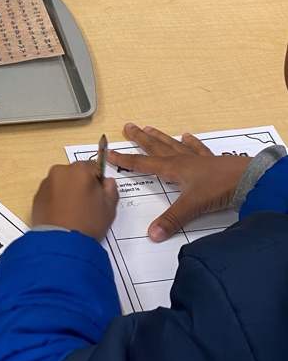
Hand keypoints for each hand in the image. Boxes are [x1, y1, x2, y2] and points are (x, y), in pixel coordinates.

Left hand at [31, 160, 117, 240]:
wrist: (61, 242)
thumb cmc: (87, 224)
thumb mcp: (109, 208)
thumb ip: (111, 189)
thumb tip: (107, 182)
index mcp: (80, 170)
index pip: (93, 166)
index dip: (97, 179)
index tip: (98, 193)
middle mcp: (60, 172)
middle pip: (75, 173)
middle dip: (80, 184)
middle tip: (85, 204)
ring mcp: (46, 183)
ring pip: (61, 183)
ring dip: (67, 191)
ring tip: (72, 212)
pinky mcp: (36, 196)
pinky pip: (50, 193)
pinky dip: (55, 200)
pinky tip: (61, 215)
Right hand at [106, 123, 250, 241]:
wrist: (249, 179)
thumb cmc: (220, 187)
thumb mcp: (192, 206)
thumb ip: (171, 220)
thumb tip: (152, 233)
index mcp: (174, 169)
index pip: (144, 163)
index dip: (127, 159)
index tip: (112, 152)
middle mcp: (183, 161)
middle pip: (157, 147)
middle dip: (141, 139)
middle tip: (129, 127)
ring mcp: (198, 160)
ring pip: (174, 145)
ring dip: (160, 138)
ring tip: (149, 129)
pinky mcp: (212, 162)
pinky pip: (198, 149)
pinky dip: (192, 143)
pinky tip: (187, 137)